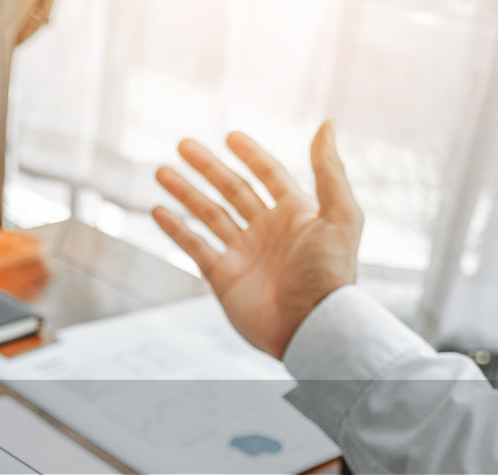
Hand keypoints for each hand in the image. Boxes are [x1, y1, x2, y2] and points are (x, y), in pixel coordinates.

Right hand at [151, 121, 363, 357]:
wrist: (310, 326)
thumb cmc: (330, 272)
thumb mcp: (340, 214)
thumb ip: (329, 170)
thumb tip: (327, 124)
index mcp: (296, 214)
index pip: (268, 175)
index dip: (250, 155)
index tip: (230, 136)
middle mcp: (267, 230)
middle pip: (232, 190)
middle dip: (207, 167)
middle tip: (183, 145)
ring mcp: (243, 253)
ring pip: (208, 214)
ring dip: (185, 192)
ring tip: (160, 172)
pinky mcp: (223, 277)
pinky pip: (195, 247)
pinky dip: (175, 229)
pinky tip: (157, 211)